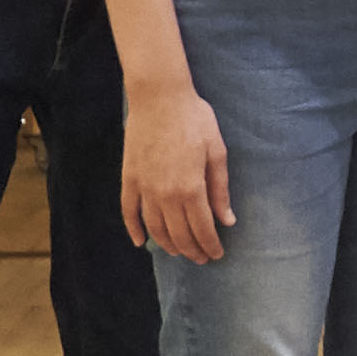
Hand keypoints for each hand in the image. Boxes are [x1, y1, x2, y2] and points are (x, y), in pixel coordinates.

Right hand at [123, 79, 234, 264]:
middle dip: (192, 250)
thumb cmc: (194, 120)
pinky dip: (134, 230)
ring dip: (168, 245)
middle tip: (201, 258)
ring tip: (179, 252)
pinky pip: (129, 212)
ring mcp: (144, 188)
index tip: (216, 255)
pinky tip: (141, 242)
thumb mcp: (216, 152)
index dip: (210, 246)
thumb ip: (220, 190)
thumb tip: (227, 220)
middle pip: (179, 235)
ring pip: (155, 228)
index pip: (202, 229)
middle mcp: (165, 195)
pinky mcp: (129, 179)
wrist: (159, 97)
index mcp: (191, 188)